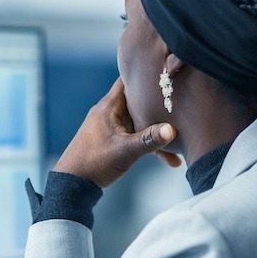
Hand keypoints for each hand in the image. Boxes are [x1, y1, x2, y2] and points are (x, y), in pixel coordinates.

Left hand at [53, 78, 180, 188]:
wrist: (73, 184)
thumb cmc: (93, 163)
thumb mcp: (124, 151)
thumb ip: (148, 140)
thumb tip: (172, 129)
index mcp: (108, 107)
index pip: (128, 80)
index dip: (146, 75)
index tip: (167, 73)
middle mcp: (109, 112)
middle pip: (138, 100)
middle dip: (159, 104)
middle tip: (183, 105)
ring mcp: (112, 126)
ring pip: (140, 121)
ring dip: (158, 130)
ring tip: (181, 141)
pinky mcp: (114, 140)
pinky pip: (136, 136)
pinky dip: (150, 144)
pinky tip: (169, 159)